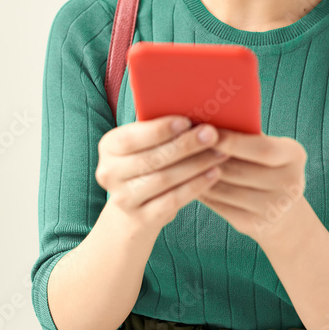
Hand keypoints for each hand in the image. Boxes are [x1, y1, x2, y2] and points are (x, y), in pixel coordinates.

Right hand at [95, 116, 225, 233]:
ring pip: (164, 179)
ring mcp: (123, 198)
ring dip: (196, 165)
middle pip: (152, 158)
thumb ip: (161, 129)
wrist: (135, 209)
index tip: (187, 121)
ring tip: (220, 153)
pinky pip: (172, 201)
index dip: (159, 130)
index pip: (131, 138)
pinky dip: (196, 186)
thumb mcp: (147, 144)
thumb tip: (194, 111)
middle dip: (186, 145)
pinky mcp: (141, 218)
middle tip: (212, 134)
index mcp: (108, 146)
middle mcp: (109, 172)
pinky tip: (214, 174)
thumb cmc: (149, 162)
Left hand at [195, 128, 307, 243]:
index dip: (232, 142)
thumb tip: (206, 121)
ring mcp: (274, 208)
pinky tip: (190, 182)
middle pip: (240, 170)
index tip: (206, 131)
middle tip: (185, 146)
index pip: (262, 149)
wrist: (284, 212)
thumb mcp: (266, 148)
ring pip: (226, 190)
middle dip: (209, 158)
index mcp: (294, 156)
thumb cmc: (265, 166)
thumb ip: (245, 135)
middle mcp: (290, 183)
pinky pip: (221, 206)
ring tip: (182, 163)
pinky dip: (203, 193)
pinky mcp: (256, 225)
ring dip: (200, 176)